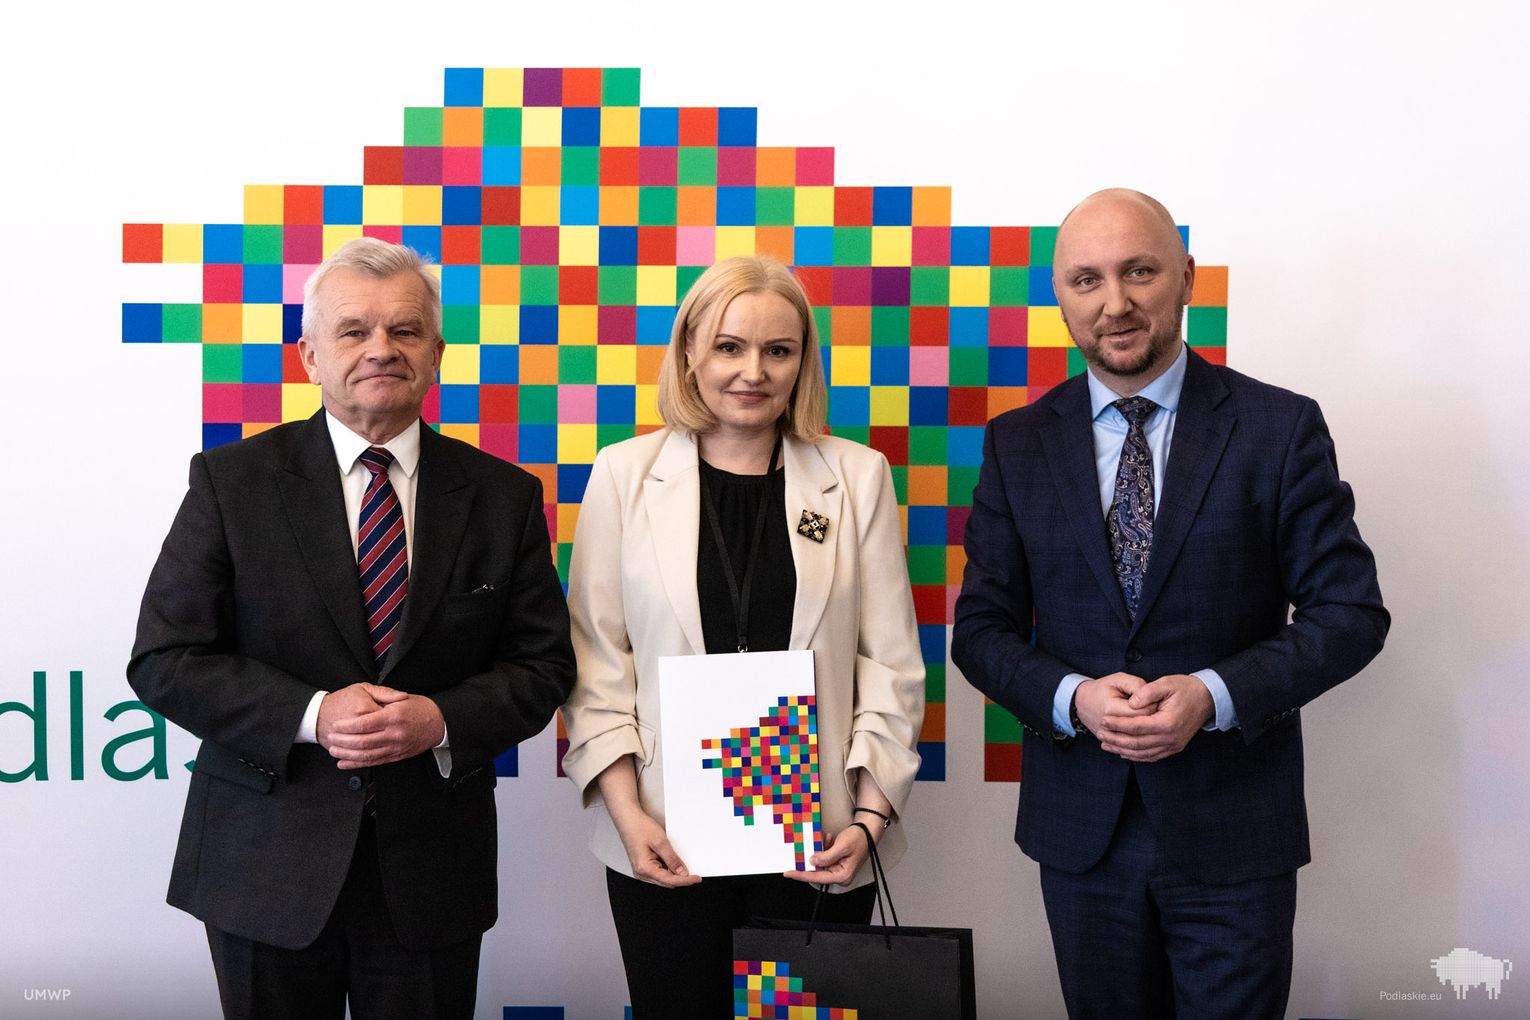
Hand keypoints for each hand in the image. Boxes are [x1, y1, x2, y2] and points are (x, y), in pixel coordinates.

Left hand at [321, 683, 445, 768]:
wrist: (439, 724)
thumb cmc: (420, 708)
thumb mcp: (402, 697)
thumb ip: (382, 700)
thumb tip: (363, 706)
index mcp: (394, 716)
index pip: (365, 723)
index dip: (347, 726)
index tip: (336, 725)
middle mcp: (394, 734)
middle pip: (363, 741)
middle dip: (343, 740)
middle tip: (330, 737)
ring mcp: (395, 747)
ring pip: (366, 754)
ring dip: (347, 754)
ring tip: (334, 750)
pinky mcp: (396, 756)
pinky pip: (374, 762)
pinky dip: (357, 764)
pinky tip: (345, 763)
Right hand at [612, 806, 700, 887]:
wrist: (628, 820)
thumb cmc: (639, 828)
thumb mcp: (661, 842)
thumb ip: (672, 859)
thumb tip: (682, 873)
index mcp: (644, 868)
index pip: (670, 881)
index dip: (686, 880)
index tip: (696, 879)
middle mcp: (641, 873)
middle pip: (667, 882)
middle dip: (681, 878)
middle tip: (694, 872)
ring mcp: (641, 871)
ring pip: (663, 879)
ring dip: (674, 873)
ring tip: (680, 861)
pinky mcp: (643, 867)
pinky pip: (659, 873)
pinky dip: (668, 869)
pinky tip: (671, 860)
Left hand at [785, 822, 872, 885]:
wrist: (868, 830)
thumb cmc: (859, 839)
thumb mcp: (842, 846)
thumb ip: (827, 856)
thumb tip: (813, 861)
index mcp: (842, 875)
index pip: (817, 877)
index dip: (801, 875)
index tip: (789, 873)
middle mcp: (840, 875)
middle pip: (817, 871)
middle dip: (811, 858)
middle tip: (804, 849)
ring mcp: (838, 869)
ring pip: (820, 862)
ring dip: (819, 850)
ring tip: (826, 839)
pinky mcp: (837, 862)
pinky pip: (824, 857)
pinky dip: (824, 848)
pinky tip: (828, 839)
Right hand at [1073, 672, 1153, 738]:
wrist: (1082, 702)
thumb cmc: (1102, 689)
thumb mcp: (1118, 679)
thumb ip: (1136, 685)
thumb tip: (1151, 697)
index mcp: (1111, 708)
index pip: (1144, 711)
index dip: (1153, 704)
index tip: (1153, 699)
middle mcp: (1109, 726)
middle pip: (1142, 726)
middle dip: (1152, 716)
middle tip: (1152, 707)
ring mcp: (1109, 736)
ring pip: (1138, 737)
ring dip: (1145, 727)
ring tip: (1145, 717)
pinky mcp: (1110, 742)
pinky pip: (1131, 744)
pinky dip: (1138, 736)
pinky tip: (1140, 727)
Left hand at [1097, 674, 1213, 762]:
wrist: (1207, 698)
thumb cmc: (1185, 689)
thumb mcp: (1166, 683)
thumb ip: (1147, 692)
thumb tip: (1130, 703)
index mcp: (1168, 723)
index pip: (1136, 727)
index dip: (1118, 724)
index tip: (1103, 720)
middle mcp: (1171, 738)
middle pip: (1137, 743)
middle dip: (1116, 739)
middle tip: (1100, 733)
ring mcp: (1173, 745)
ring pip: (1143, 753)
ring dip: (1123, 749)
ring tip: (1106, 744)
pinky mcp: (1174, 747)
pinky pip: (1152, 756)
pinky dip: (1136, 755)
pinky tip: (1123, 751)